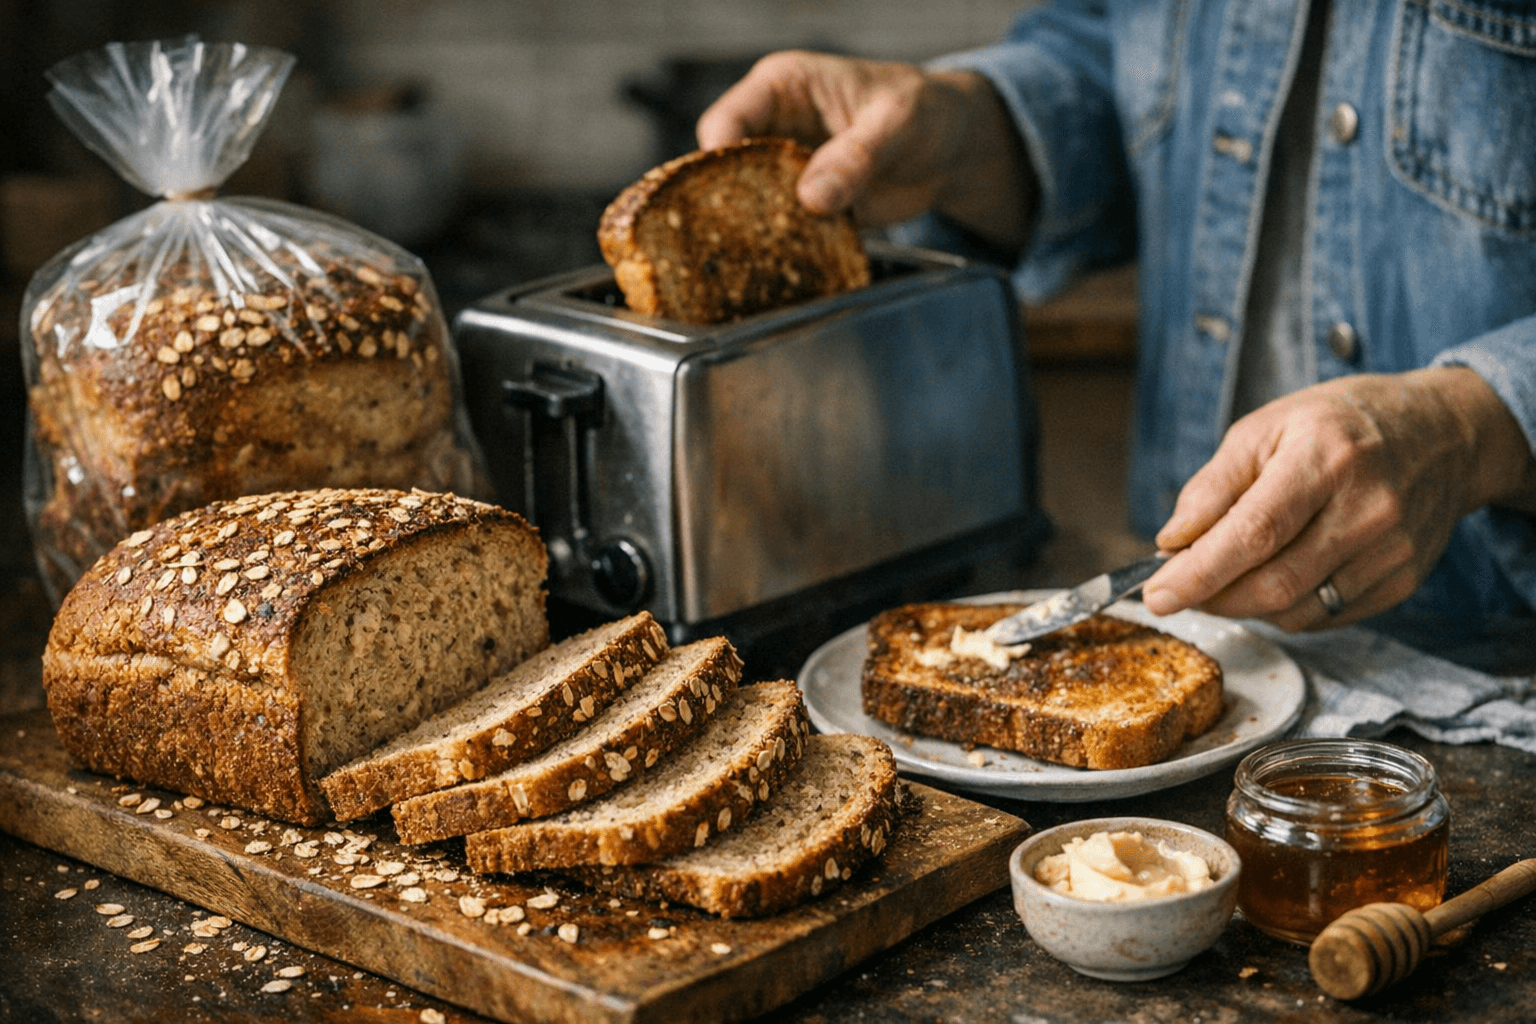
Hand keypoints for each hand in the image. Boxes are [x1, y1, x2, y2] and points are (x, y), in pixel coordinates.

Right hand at [696, 50, 1035, 247]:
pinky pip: (780, 234)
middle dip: (729, 206)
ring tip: (766, 261)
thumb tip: (811, 198)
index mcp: (782, 89)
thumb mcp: (898, 123)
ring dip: (756, 236)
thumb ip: (856, 157)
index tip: (728, 195)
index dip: (719, 159)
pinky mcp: (803, 210)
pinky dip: (784, 252)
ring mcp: (785, 174)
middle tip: (743, 240)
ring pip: (746, 208)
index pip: (726, 121)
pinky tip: (793, 269)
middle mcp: (773, 130)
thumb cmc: (926, 112)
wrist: (952, 150)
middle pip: (725, 171)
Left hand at [1140, 367, 1535, 630]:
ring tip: (1225, 576)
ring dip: (1243, 605)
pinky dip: (1283, 609)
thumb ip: (1213, 487)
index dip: (1199, 572)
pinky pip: (1324, 618)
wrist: (1442, 433)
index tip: (1156, 595)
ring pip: (1295, 611)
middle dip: (1212, 596)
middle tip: (1179, 587)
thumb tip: (1172, 543)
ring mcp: (1391, 551)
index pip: (1254, 533)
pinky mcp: (1402, 581)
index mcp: (1325, 459)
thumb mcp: (1265, 428)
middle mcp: (1367, 509)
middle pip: (1273, 584)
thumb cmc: (1341, 425)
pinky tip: (1273, 577)